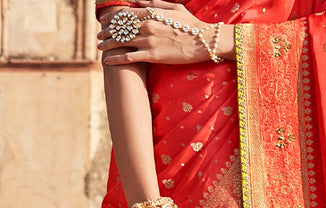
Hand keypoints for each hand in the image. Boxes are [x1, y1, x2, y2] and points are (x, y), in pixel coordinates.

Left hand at [98, 2, 212, 65]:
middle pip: (120, 27)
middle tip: (99, 35)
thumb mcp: (173, 7)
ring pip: (121, 42)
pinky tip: (107, 61)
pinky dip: (116, 59)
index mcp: (150, 13)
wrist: (203, 41)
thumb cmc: (191, 24)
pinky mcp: (153, 56)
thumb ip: (154, 3)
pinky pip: (129, 57)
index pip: (124, 13)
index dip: (111, 17)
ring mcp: (148, 41)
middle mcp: (146, 26)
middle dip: (107, 31)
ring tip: (100, 47)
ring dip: (107, 44)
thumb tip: (140, 1)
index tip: (103, 21)